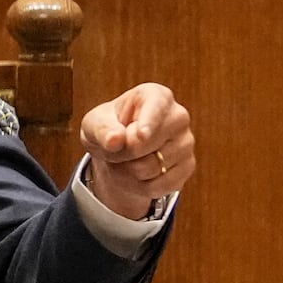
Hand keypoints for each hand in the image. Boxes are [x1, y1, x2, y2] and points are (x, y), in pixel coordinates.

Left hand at [79, 82, 194, 219]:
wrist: (120, 150)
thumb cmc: (109, 128)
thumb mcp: (94, 124)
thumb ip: (101, 129)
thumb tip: (115, 140)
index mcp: (156, 96)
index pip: (156, 108)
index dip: (148, 124)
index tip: (140, 136)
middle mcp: (178, 116)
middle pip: (146, 145)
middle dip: (123, 153)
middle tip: (117, 147)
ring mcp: (186, 142)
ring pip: (152, 168)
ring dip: (129, 171)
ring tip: (126, 159)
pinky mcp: (188, 166)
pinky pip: (160, 186)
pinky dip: (140, 186)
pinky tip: (137, 174)